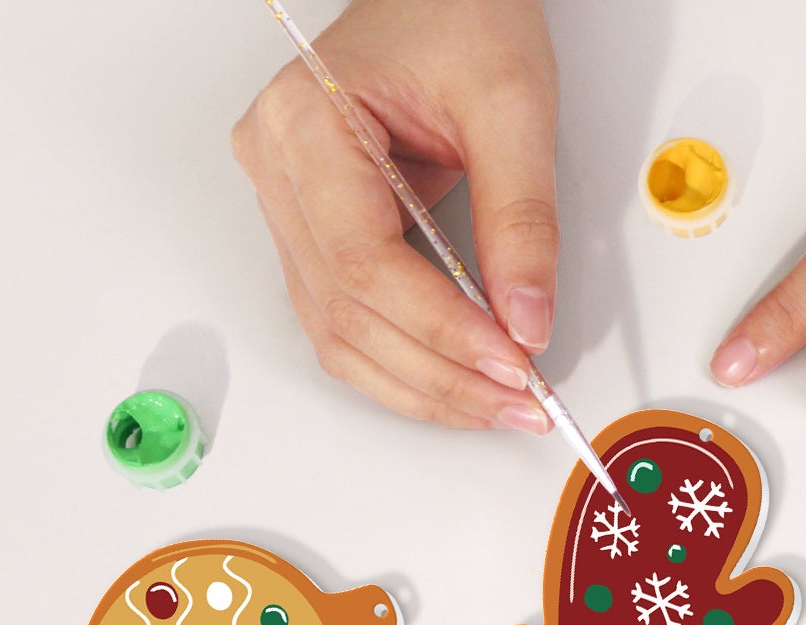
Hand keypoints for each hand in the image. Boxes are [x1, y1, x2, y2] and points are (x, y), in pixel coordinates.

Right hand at [233, 0, 557, 429]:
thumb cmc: (460, 16)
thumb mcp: (512, 107)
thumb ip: (522, 221)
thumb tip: (527, 322)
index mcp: (305, 124)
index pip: (366, 264)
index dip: (441, 331)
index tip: (512, 365)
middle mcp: (278, 170)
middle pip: (350, 314)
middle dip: (442, 375)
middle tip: (521, 402)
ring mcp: (289, 208)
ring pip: (342, 338)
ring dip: (425, 388)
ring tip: (500, 405)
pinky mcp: (317, 236)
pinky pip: (349, 326)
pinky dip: (409, 367)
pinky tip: (463, 384)